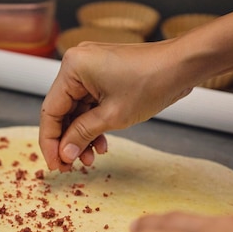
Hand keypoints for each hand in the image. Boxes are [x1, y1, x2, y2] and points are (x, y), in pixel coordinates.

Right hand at [39, 41, 193, 171]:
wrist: (182, 66)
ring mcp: (89, 69)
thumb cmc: (151, 82)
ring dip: (81, 136)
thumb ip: (82, 135)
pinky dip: (93, 125)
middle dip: (68, 141)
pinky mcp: (102, 75)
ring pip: (76, 111)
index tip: (55, 164)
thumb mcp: (112, 116)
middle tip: (70, 166)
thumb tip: (64, 154)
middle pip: (61, 112)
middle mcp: (76, 65)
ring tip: (90, 159)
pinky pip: (89, 105)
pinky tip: (101, 144)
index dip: (50, 143)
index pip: (50, 111)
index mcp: (72, 68)